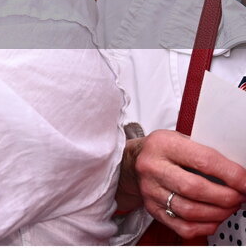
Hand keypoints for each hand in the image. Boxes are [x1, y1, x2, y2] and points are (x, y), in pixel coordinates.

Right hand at [121, 131, 245, 238]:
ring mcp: (150, 190)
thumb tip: (237, 174)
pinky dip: (204, 226)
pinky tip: (213, 219)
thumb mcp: (180, 139)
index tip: (245, 182)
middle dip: (225, 197)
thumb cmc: (163, 151)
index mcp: (163, 144)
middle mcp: (153, 167)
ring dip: (218, 212)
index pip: (203, 160)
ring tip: (229, 207)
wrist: (132, 161)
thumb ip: (205, 153)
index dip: (231, 174)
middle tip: (239, 196)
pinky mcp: (152, 208)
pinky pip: (182, 226)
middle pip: (195, 188)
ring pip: (189, 210)